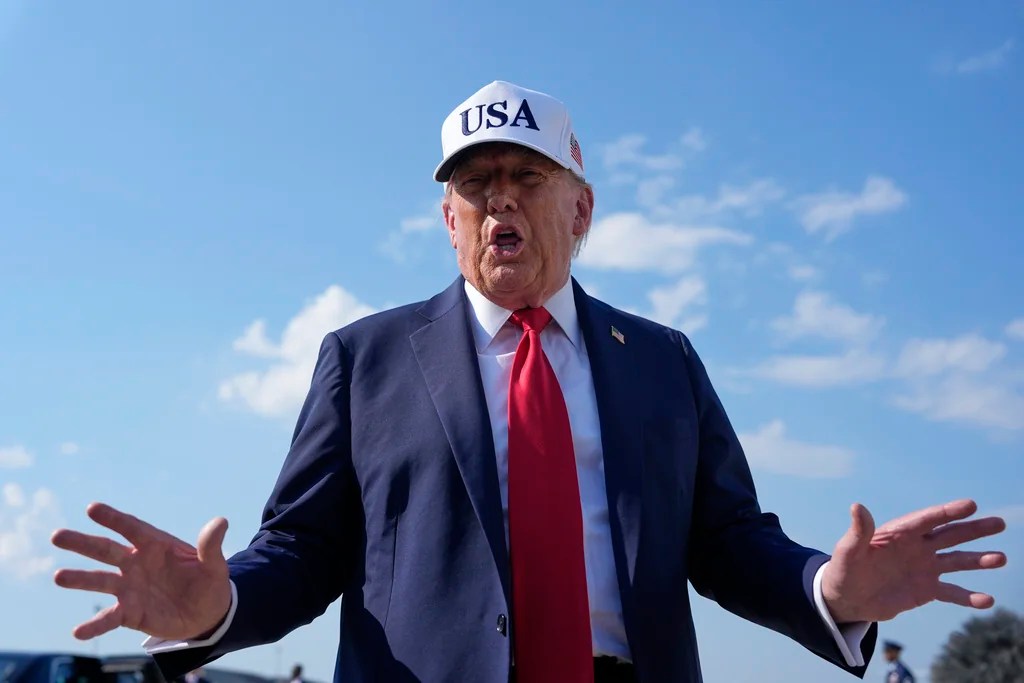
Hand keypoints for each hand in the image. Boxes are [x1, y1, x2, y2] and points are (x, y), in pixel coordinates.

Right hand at [51, 502, 231, 640]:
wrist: (207, 613)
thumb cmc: (208, 582)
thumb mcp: (214, 565)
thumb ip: (211, 546)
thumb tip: (220, 522)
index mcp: (155, 545)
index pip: (132, 528)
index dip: (113, 518)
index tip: (92, 508)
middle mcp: (136, 563)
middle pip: (106, 550)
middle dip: (83, 543)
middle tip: (58, 536)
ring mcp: (130, 587)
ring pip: (100, 581)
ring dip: (80, 579)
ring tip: (58, 577)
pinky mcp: (129, 612)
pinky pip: (108, 618)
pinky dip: (93, 625)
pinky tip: (77, 632)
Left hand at [821, 499, 1005, 623]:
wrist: (847, 597)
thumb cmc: (844, 570)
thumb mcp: (848, 551)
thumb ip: (858, 532)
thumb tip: (856, 506)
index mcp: (899, 533)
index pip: (927, 519)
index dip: (947, 512)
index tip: (970, 505)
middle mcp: (917, 547)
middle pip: (950, 535)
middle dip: (974, 529)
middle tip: (999, 523)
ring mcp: (924, 568)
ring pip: (957, 561)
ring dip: (979, 560)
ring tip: (1000, 558)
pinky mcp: (927, 590)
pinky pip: (952, 592)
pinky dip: (969, 597)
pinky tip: (987, 601)